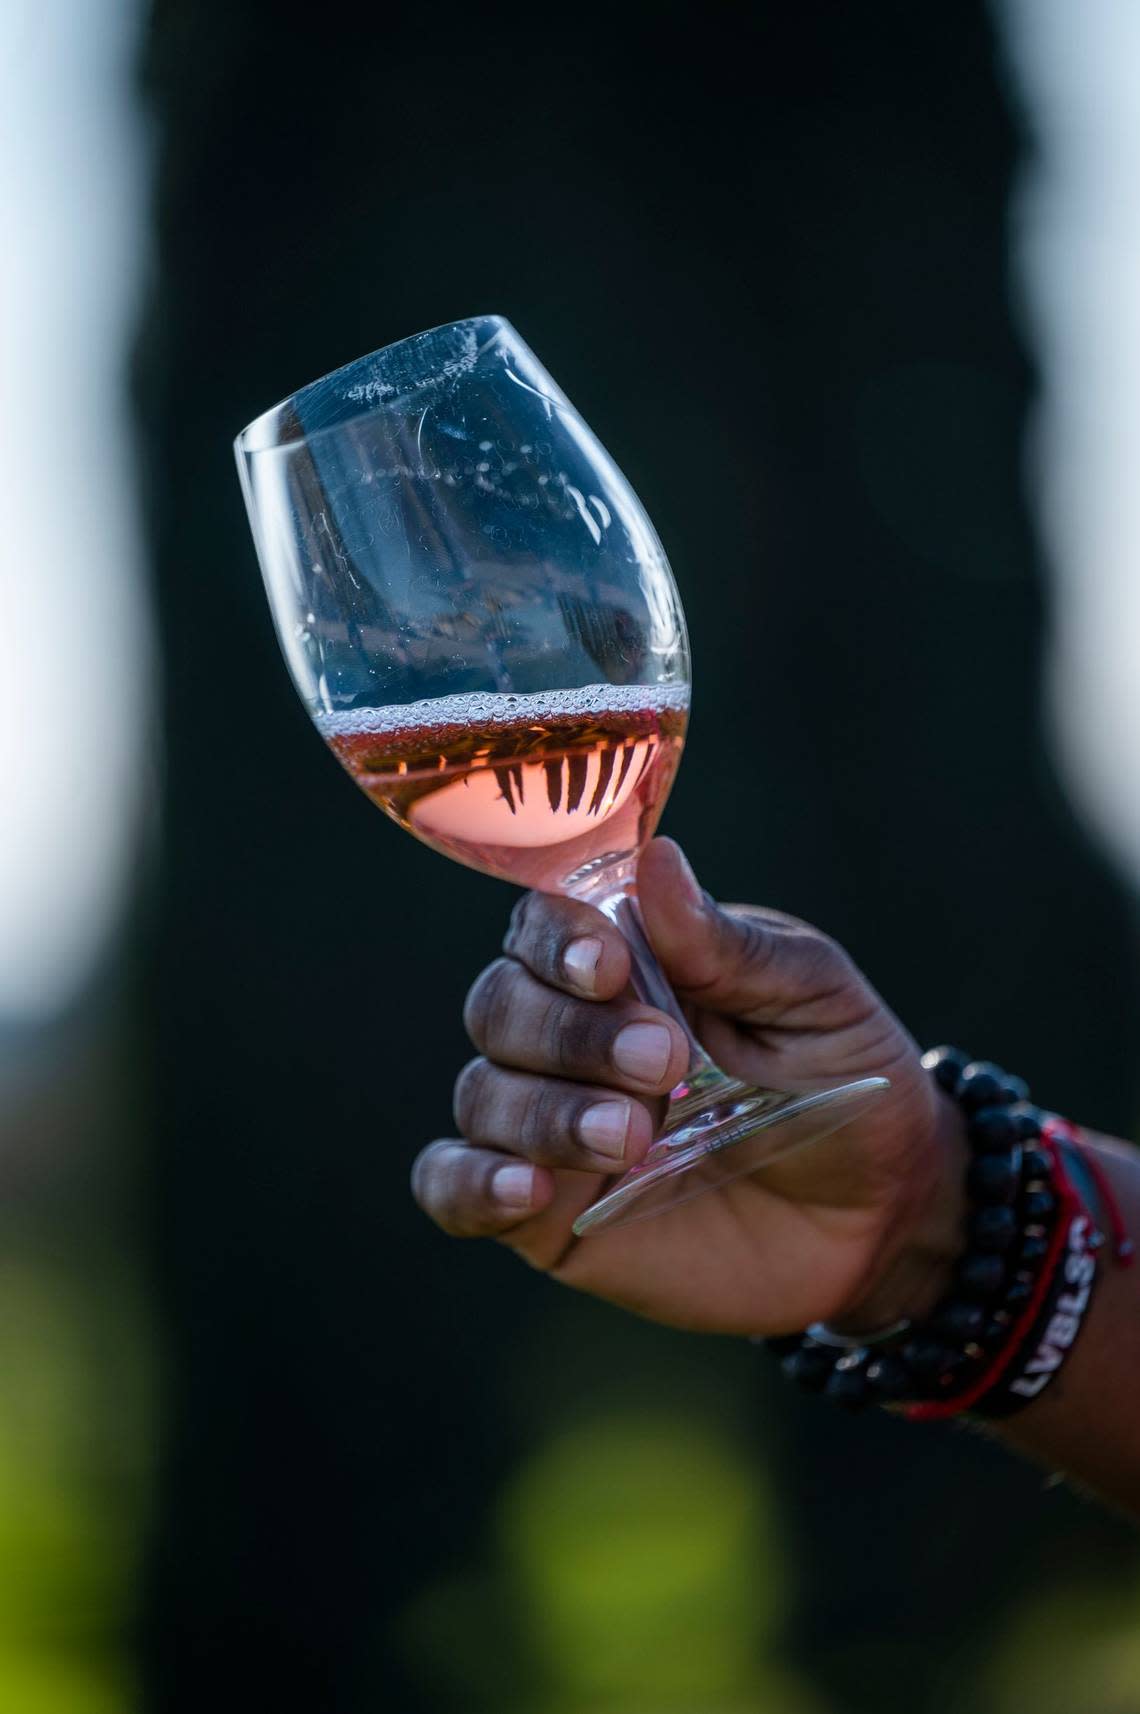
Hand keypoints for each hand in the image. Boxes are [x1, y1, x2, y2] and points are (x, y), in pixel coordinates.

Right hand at [412, 838, 965, 1335]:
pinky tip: (526, 1189)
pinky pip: (454, 1188)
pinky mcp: (545, 1214)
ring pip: (482, 1093)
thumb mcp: (813, 1000)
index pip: (543, 926)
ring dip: (545, 1111)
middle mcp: (570, 1035)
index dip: (557, 940)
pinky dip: (471, 1183)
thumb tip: (657, 860)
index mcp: (628, 963)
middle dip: (569, 1031)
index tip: (609, 965)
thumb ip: (728, 946)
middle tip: (666, 1061)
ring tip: (635, 1139)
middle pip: (500, 1006)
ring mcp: (550, 1124)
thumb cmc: (845, 1082)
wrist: (883, 1215)